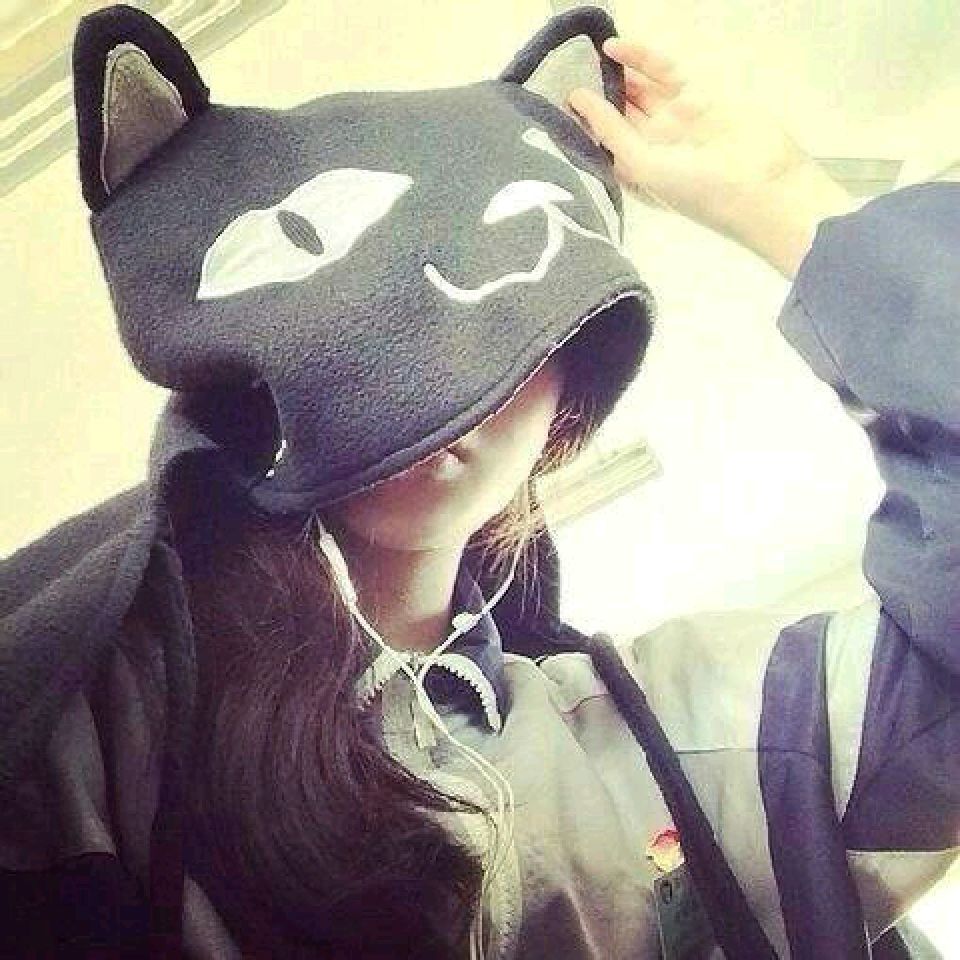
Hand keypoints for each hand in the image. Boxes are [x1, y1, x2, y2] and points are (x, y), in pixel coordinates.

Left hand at [568, 37, 854, 276]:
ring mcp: (677, 121)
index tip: (552, 104)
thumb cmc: (695, 190)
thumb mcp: (642, 167)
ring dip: (616, 74)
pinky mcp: (698, 97)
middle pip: (620, 114)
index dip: (582, 124)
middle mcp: (655, 148)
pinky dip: (641, 59)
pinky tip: (613, 48)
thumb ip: (610, 132)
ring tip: (586, 55)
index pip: (604, 144)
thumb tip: (577, 100)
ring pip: (639, 90)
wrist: (760, 187)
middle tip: (568, 70)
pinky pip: (663, 73)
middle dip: (598, 95)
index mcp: (639, 174)